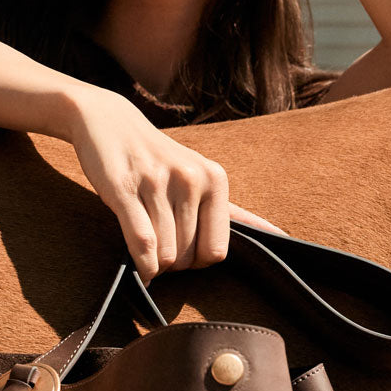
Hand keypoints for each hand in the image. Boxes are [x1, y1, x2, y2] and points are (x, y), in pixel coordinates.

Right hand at [66, 88, 286, 282]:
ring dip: (153, 264)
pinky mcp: (125, 189)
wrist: (109, 123)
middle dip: (172, 263)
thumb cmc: (158, 161)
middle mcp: (191, 179)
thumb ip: (235, 212)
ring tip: (146, 245)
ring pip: (165, 256)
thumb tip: (280, 237)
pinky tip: (139, 267)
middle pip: (188, 257)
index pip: (216, 251)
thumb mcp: (201, 178)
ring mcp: (157, 183)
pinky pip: (142, 244)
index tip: (184, 250)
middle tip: (159, 244)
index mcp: (214, 178)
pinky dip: (142, 265)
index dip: (198, 261)